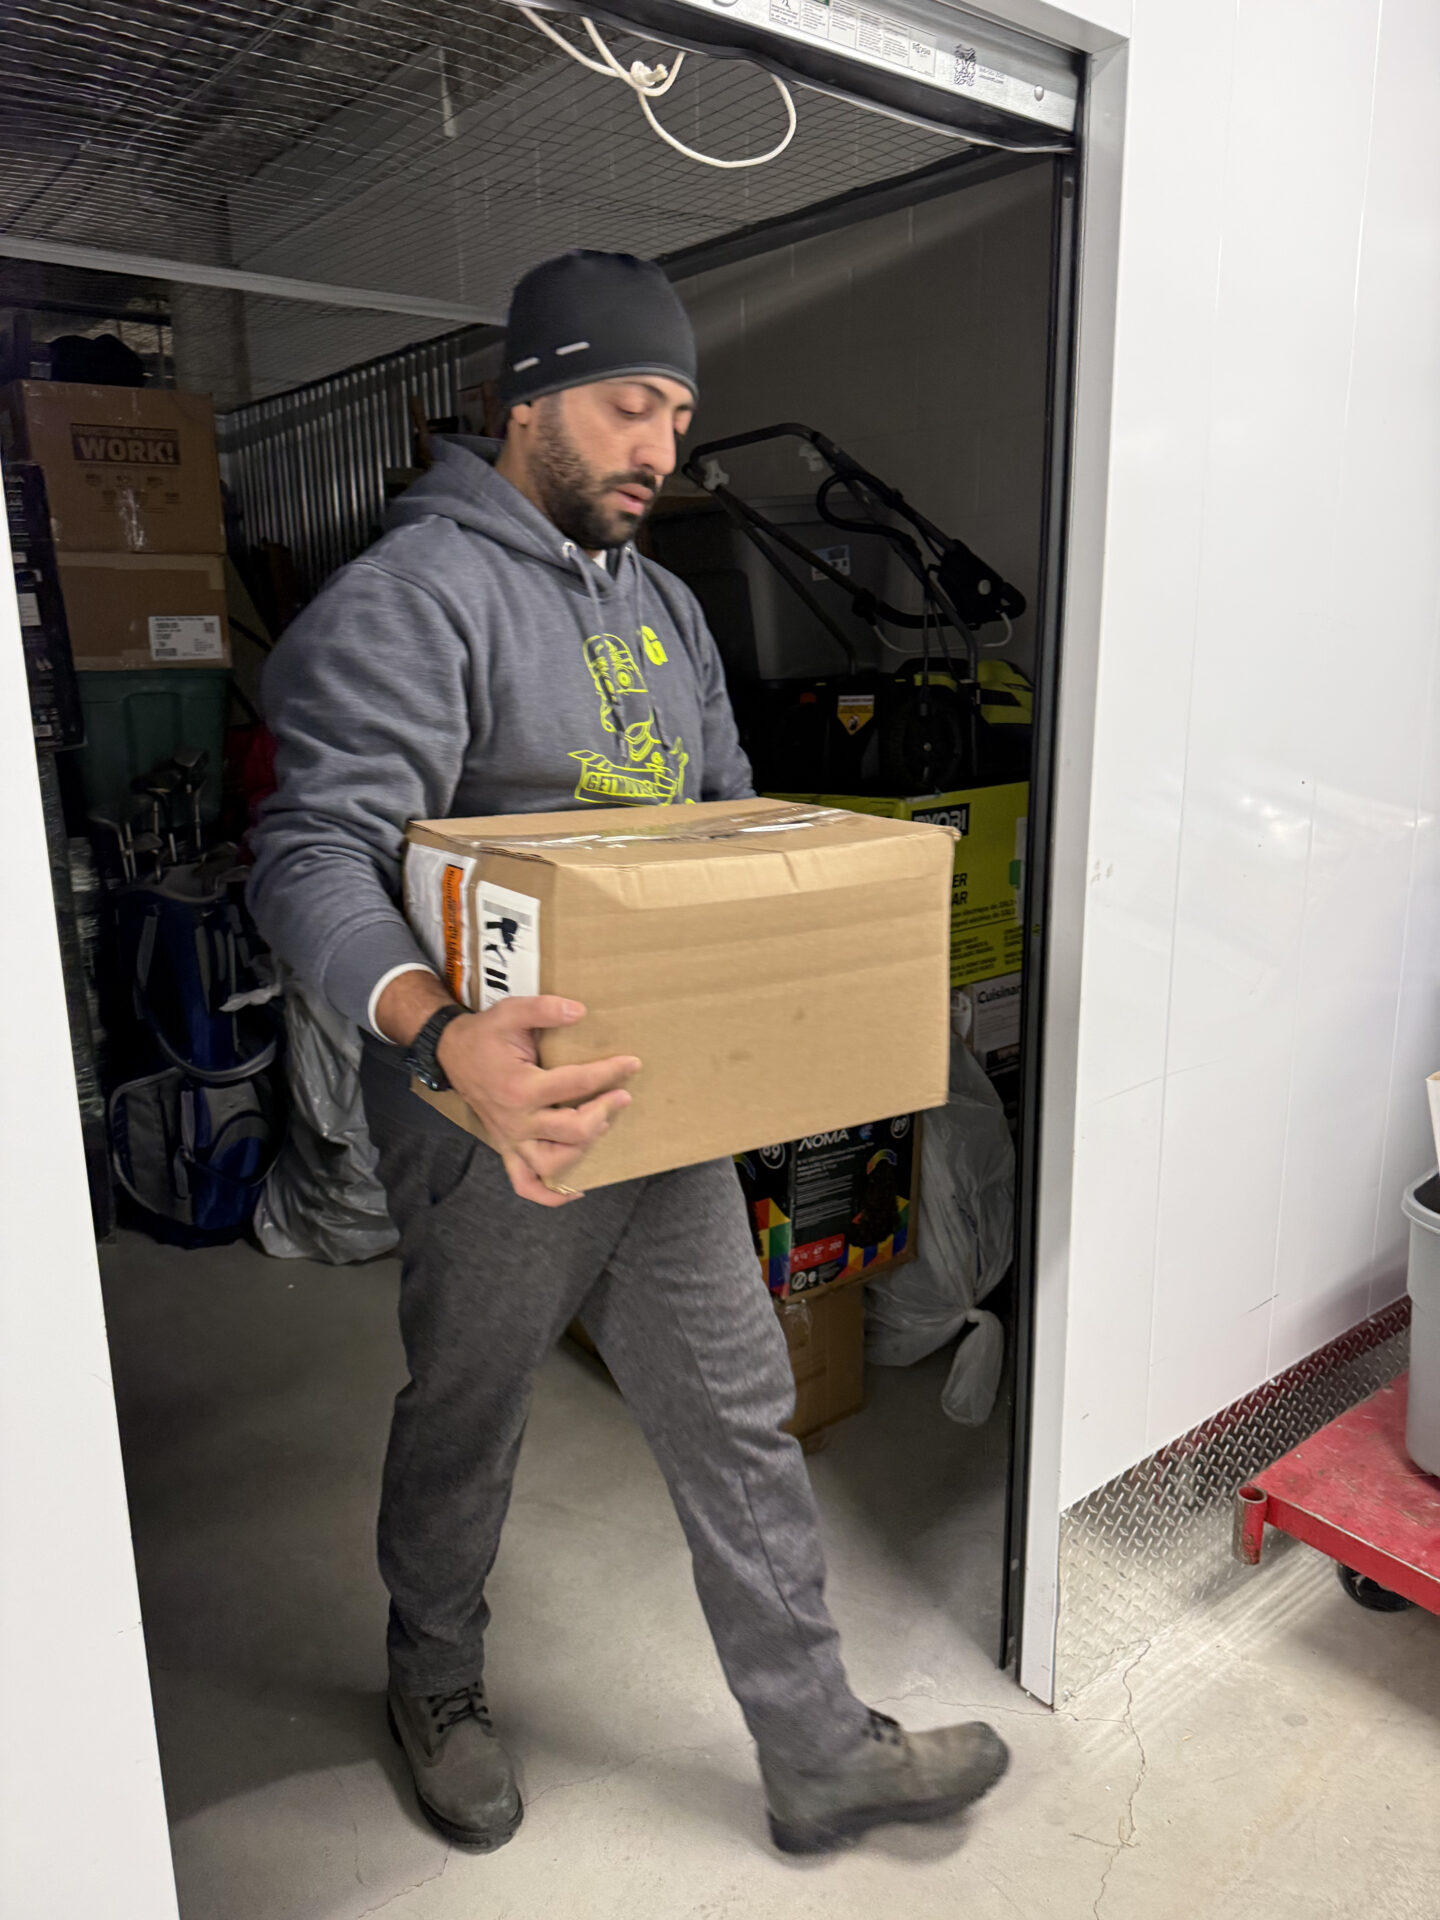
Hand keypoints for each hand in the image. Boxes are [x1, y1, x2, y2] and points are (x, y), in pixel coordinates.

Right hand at [436, 996, 640, 1206]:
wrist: (452, 1054)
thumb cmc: (485, 1035)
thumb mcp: (510, 1011)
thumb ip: (544, 1009)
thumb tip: (580, 1011)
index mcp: (520, 1087)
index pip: (576, 1084)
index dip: (609, 1073)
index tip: (631, 1064)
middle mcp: (517, 1121)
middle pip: (573, 1132)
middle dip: (604, 1112)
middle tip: (621, 1095)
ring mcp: (511, 1140)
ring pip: (553, 1165)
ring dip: (584, 1150)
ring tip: (601, 1125)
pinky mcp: (507, 1149)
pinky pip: (526, 1184)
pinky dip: (551, 1194)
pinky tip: (577, 1187)